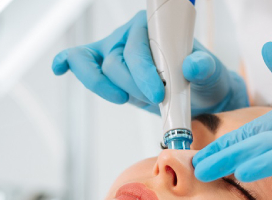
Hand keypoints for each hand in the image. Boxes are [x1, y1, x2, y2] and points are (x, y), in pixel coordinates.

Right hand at [51, 11, 247, 115]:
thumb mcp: (212, 74)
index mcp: (154, 27)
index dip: (143, 72)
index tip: (158, 93)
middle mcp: (130, 35)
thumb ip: (205, 68)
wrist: (200, 94)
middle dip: (134, 86)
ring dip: (113, 89)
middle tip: (156, 100)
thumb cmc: (203, 79)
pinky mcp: (106, 68)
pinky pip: (80, 60)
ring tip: (131, 100)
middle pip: (117, 62)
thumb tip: (192, 65)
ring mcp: (115, 50)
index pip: (138, 47)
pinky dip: (69, 64)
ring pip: (101, 69)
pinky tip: (60, 69)